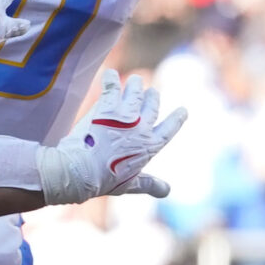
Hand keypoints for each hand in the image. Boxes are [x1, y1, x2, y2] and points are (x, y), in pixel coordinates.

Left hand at [40, 72, 185, 203]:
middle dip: (153, 98)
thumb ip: (149, 184)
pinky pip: (112, 86)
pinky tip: (110, 74)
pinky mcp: (107, 106)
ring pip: (135, 92)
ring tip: (134, 80)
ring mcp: (125, 115)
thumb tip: (167, 190)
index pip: (169, 129)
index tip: (183, 110)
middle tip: (152, 92)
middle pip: (152, 106)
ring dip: (135, 85)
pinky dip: (111, 79)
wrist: (82, 170)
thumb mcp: (130, 184)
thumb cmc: (105, 180)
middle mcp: (141, 128)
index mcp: (149, 146)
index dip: (177, 119)